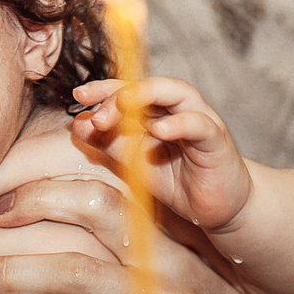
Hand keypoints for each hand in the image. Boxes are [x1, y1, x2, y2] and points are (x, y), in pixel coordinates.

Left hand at [68, 76, 249, 232]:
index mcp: (156, 110)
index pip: (128, 89)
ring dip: (148, 95)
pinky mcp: (217, 141)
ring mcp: (200, 120)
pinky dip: (180, 124)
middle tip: (99, 116)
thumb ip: (107, 142)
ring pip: (178, 93)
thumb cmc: (175, 179)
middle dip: (121, 95)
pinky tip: (160, 130)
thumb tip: (77, 124)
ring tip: (124, 105)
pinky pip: (200, 125)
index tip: (79, 95)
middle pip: (150, 86)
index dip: (104, 88)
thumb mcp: (132, 162)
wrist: (216, 208)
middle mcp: (178, 108)